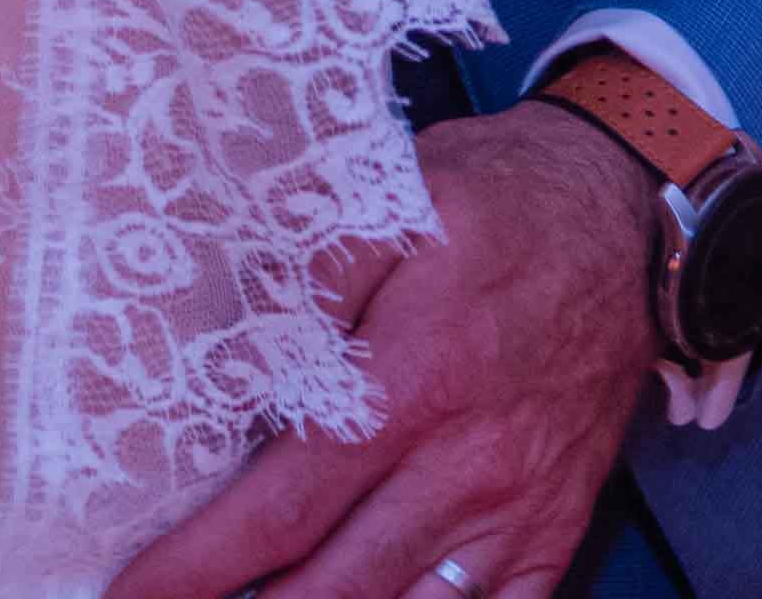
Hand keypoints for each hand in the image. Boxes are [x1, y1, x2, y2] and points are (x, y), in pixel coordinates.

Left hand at [102, 102, 649, 598]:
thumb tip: (224, 356)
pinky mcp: (552, 533)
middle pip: (334, 592)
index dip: (200, 567)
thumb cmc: (495, 205)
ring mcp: (516, 514)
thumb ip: (305, 278)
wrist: (629, 221)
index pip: (284, 510)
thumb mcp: (389, 203)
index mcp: (410, 387)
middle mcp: (465, 470)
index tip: (132, 595)